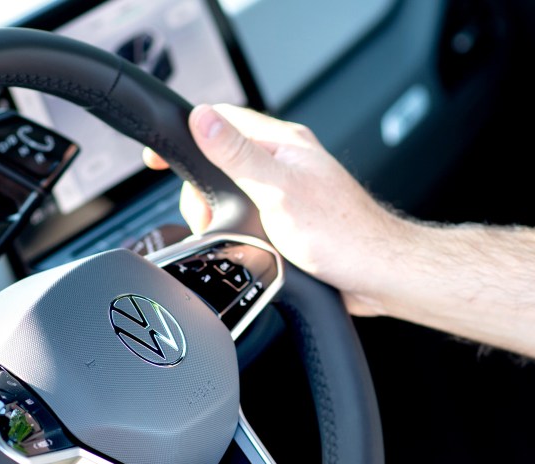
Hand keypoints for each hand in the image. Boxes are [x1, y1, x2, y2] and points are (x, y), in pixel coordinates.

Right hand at [145, 104, 413, 315]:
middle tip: (207, 216)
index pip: (221, 119)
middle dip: (202, 191)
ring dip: (220, 216)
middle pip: (219, 161)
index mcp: (282, 143)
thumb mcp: (278, 189)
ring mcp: (284, 190)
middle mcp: (283, 162)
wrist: (375, 274)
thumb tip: (203, 120)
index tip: (159, 155)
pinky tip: (246, 247)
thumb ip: (237, 154)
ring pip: (231, 193)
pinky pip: (246, 216)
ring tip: (234, 235)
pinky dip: (236, 231)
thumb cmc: (341, 233)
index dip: (187, 132)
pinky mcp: (286, 219)